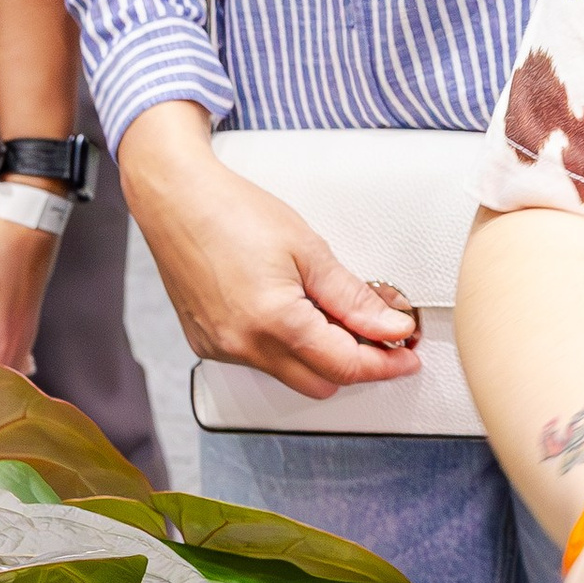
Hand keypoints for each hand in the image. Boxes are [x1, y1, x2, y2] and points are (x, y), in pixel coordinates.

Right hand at [120, 104, 420, 398]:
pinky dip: (286, 348)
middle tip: (379, 332)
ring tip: (333, 314)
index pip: (346, 366)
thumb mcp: (309, 249)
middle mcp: (244, 345)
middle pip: (321, 383)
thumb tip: (390, 327)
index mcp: (275, 322)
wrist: (176, 199)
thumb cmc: (234, 212)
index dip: (385, 363)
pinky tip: (294, 313)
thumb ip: (353, 297)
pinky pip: (259, 362)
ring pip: (290, 376)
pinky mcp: (206, 343)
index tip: (407, 354)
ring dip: (320, 356)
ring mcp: (221, 348)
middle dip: (355, 364)